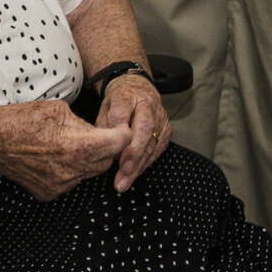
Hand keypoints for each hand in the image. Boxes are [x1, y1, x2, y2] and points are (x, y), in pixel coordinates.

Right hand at [0, 100, 131, 200]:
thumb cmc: (21, 120)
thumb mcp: (57, 109)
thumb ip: (84, 123)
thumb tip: (98, 133)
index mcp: (75, 146)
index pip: (116, 145)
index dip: (122, 134)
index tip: (120, 128)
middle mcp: (70, 171)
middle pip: (105, 162)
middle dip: (106, 148)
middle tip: (95, 134)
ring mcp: (59, 185)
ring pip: (89, 173)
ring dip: (88, 160)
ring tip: (70, 144)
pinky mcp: (49, 193)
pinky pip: (72, 181)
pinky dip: (71, 170)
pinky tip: (55, 157)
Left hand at [96, 72, 169, 191]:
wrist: (138, 89)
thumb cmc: (118, 102)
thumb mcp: (105, 107)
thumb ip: (104, 126)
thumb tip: (104, 149)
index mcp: (126, 95)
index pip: (121, 111)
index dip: (117, 131)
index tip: (111, 146)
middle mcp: (147, 104)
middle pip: (144, 127)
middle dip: (134, 151)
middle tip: (123, 170)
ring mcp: (160, 116)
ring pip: (152, 141)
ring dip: (139, 164)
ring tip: (124, 181)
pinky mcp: (167, 129)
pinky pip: (158, 148)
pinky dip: (146, 163)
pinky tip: (135, 173)